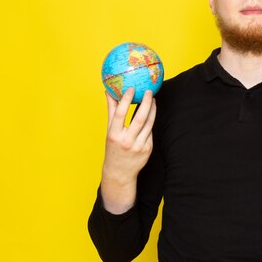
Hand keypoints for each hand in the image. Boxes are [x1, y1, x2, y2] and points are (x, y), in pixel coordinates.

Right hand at [101, 88, 156, 212]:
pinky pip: (150, 132)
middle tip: (149, 92)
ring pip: (149, 124)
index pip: (120, 114)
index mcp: (114, 135)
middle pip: (140, 118)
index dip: (126, 100)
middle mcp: (126, 141)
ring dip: (152, 110)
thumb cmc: (113, 147)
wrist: (120, 172)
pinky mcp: (147, 149)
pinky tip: (151, 115)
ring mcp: (138, 146)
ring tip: (153, 100)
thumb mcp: (109, 131)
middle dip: (146, 103)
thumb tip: (109, 92)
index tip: (132, 88)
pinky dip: (150, 122)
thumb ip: (111, 111)